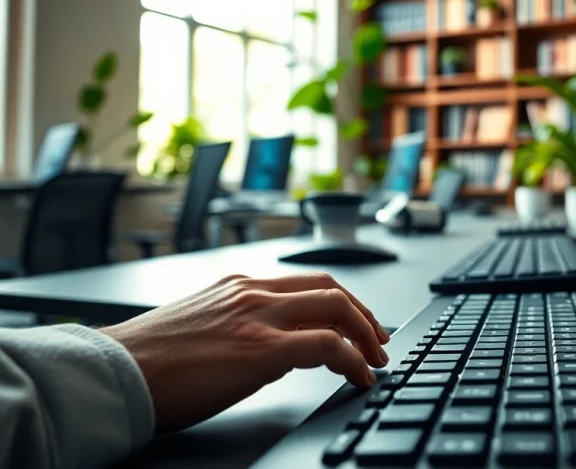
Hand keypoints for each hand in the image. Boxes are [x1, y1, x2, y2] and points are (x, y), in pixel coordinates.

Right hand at [101, 272, 389, 433]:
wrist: (113, 372)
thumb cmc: (148, 359)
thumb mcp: (199, 325)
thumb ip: (237, 324)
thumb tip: (270, 347)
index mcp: (238, 285)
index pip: (308, 283)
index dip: (344, 302)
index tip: (359, 322)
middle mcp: (253, 293)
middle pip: (332, 288)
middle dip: (364, 316)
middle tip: (378, 342)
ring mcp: (259, 318)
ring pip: (337, 309)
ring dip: (367, 336)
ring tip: (376, 362)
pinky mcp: (261, 350)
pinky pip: (328, 346)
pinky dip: (354, 360)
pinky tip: (360, 377)